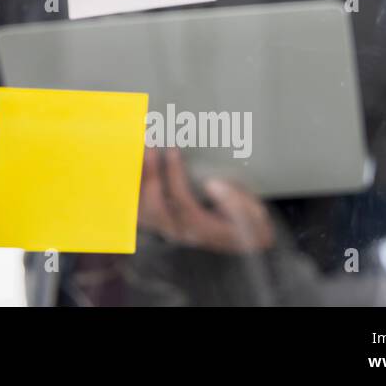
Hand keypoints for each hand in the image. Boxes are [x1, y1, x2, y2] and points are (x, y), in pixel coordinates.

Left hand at [138, 148, 274, 252]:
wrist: (243, 239)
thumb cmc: (248, 223)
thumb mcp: (254, 215)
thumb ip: (236, 201)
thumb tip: (212, 184)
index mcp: (203, 230)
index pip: (182, 202)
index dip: (175, 175)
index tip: (173, 148)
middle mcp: (181, 232)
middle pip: (155, 207)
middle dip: (150, 174)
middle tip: (149, 146)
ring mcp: (167, 229)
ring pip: (142, 209)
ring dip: (137, 180)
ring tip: (137, 152)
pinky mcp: (160, 223)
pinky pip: (138, 208)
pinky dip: (133, 189)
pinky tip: (132, 166)